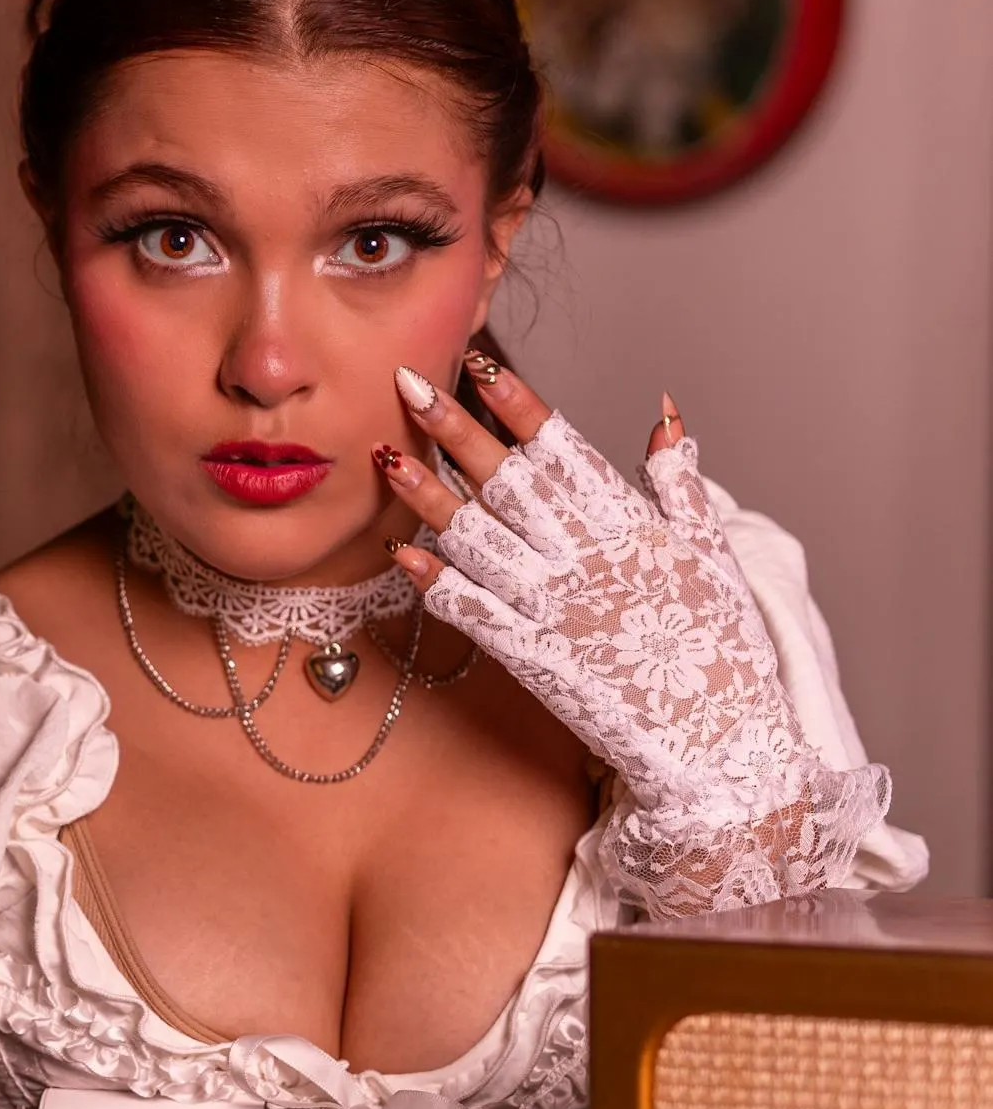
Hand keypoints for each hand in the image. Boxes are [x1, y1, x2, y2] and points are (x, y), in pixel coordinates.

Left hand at [370, 357, 888, 916]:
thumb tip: (666, 414)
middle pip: (508, 481)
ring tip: (385, 456)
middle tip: (405, 383)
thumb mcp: (713, 554)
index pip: (564, 450)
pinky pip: (472, 612)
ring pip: (476, 538)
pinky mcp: (532, 658)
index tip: (479, 364)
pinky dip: (436, 581)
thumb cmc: (722, 647)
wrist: (724, 744)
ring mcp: (554, 608)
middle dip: (455, 430)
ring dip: (427, 496)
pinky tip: (401, 552)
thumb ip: (681, 483)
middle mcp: (586, 559)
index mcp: (631, 526)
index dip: (519, 405)